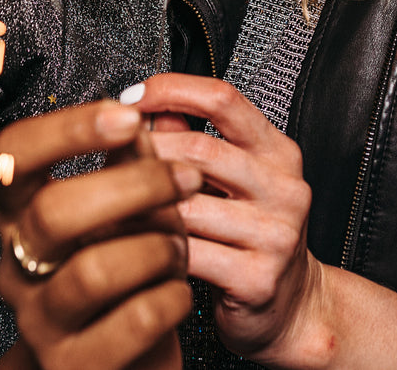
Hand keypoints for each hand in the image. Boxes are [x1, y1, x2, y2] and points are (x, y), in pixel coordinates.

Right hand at [0, 99, 202, 369]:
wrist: (122, 364)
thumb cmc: (125, 277)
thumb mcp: (123, 214)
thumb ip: (129, 164)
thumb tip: (143, 115)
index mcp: (20, 215)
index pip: (13, 155)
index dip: (66, 128)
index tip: (127, 115)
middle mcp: (18, 266)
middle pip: (54, 211)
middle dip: (134, 186)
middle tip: (186, 178)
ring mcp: (41, 321)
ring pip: (94, 270)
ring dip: (157, 247)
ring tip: (180, 245)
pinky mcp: (76, 365)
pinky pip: (133, 319)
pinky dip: (171, 297)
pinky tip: (179, 291)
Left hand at [127, 74, 326, 366]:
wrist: (292, 306)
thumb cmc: (252, 236)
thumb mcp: (232, 181)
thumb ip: (191, 142)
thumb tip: (142, 112)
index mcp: (278, 152)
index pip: (223, 100)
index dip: (171, 90)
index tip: (129, 98)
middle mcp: (284, 187)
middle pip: (199, 150)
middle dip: (144, 152)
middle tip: (105, 160)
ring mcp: (275, 234)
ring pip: (186, 207)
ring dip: (137, 206)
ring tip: (104, 206)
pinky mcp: (257, 278)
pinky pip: (188, 255)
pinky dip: (150, 248)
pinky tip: (127, 247)